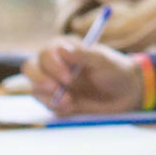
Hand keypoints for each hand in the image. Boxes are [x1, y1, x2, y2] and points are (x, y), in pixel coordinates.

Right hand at [24, 40, 142, 114]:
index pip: (46, 53)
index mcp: (63, 48)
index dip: (53, 65)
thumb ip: (84, 54)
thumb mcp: (104, 60)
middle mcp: (53, 64)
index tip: (69, 77)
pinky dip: (55, 106)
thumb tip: (62, 50)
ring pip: (34, 87)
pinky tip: (71, 106)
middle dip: (40, 80)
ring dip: (48, 96)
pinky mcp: (55, 100)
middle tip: (57, 89)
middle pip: (30, 68)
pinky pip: (44, 104)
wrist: (125, 94)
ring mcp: (52, 83)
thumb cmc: (115, 70)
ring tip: (70, 101)